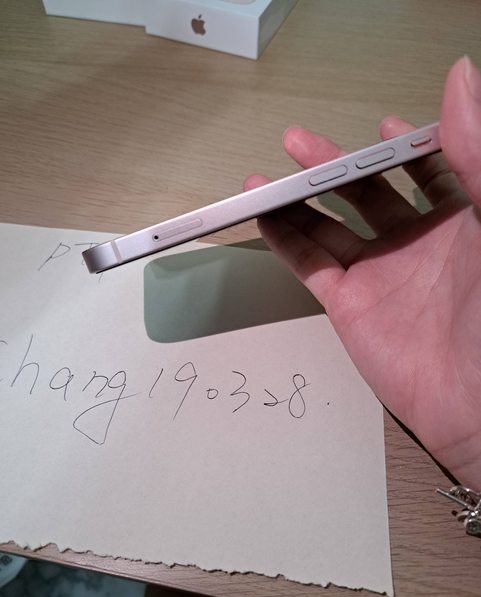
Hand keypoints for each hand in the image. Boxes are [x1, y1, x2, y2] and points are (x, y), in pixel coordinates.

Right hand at [244, 57, 480, 486]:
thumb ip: (474, 154)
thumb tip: (459, 78)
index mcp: (459, 222)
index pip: (426, 174)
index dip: (405, 149)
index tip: (385, 125)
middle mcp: (415, 245)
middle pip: (364, 195)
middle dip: (334, 166)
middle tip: (299, 141)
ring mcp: (378, 276)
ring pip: (327, 228)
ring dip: (297, 201)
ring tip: (267, 176)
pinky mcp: (348, 307)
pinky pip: (309, 265)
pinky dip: (284, 241)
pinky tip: (264, 215)